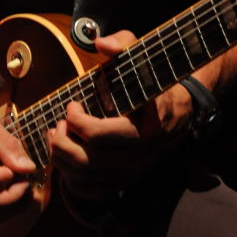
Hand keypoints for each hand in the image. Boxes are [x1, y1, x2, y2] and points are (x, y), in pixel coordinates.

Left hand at [48, 30, 193, 201]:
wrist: (181, 109)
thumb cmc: (153, 79)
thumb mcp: (143, 55)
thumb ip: (123, 44)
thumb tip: (101, 43)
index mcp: (147, 126)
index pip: (100, 135)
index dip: (76, 121)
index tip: (72, 105)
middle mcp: (143, 155)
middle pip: (88, 161)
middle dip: (62, 142)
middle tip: (57, 124)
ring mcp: (135, 173)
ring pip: (87, 180)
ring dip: (62, 160)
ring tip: (56, 138)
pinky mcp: (128, 183)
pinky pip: (93, 193)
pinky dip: (72, 182)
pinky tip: (66, 160)